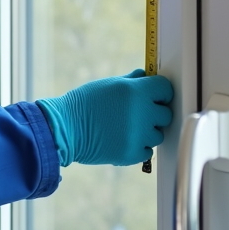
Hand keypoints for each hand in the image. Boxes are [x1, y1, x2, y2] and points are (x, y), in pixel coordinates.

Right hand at [36, 69, 173, 166]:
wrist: (63, 130)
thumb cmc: (82, 105)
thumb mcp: (107, 85)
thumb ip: (131, 81)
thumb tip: (144, 76)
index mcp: (136, 91)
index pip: (166, 88)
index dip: (160, 92)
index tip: (155, 96)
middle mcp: (142, 112)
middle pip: (165, 113)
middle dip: (154, 113)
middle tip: (138, 115)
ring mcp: (139, 135)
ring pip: (158, 134)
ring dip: (146, 132)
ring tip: (126, 129)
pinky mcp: (132, 154)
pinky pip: (147, 151)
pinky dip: (138, 148)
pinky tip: (123, 140)